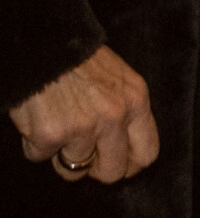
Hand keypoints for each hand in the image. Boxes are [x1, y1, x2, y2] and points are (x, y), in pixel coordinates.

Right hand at [9, 45, 156, 183]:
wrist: (43, 44)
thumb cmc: (79, 61)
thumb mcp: (119, 80)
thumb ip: (126, 111)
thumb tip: (125, 148)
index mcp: (136, 102)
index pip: (146, 154)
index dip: (128, 166)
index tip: (111, 162)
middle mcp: (114, 117)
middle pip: (112, 172)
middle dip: (93, 170)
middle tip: (79, 154)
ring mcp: (83, 128)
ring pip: (73, 171)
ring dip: (60, 156)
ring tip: (56, 128)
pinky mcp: (50, 135)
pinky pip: (39, 157)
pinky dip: (34, 144)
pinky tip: (36, 120)